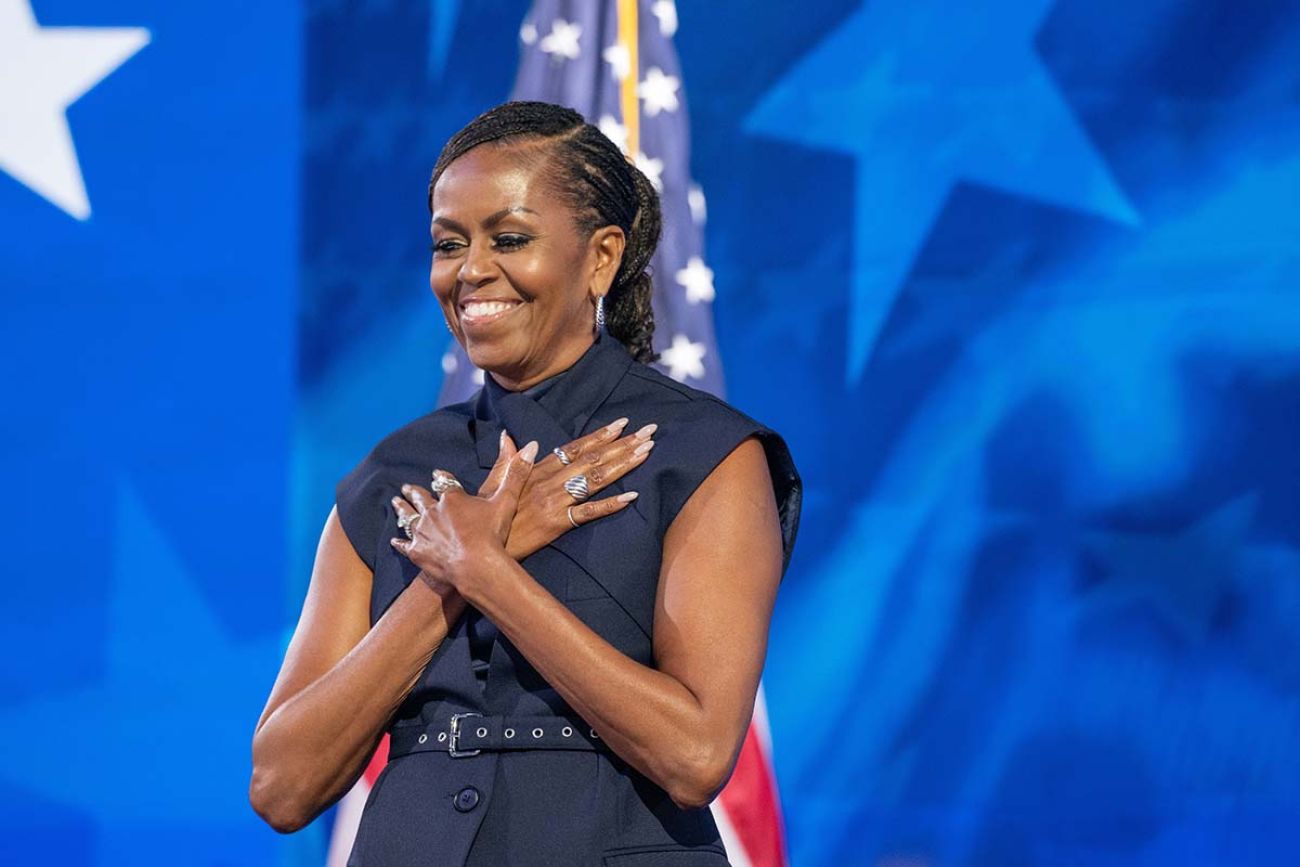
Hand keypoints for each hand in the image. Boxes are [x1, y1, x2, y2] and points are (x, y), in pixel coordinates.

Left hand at [389, 440, 537, 594]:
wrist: (476, 566)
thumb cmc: (492, 533)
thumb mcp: (507, 501)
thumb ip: (517, 473)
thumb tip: (532, 445)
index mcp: (452, 498)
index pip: (444, 483)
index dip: (441, 478)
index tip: (436, 474)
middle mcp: (433, 511)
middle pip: (421, 498)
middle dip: (415, 492)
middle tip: (406, 487)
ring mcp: (422, 532)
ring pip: (408, 517)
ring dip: (402, 509)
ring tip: (395, 502)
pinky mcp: (417, 552)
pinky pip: (404, 545)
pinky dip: (399, 542)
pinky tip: (394, 540)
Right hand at [485, 418, 656, 559]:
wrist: (479, 547)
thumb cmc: (488, 516)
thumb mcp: (494, 484)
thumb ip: (506, 459)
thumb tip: (508, 437)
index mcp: (537, 470)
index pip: (575, 447)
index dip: (600, 435)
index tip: (623, 423)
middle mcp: (550, 482)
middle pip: (593, 459)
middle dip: (623, 444)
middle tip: (649, 431)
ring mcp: (555, 502)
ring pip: (595, 480)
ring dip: (623, 465)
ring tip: (647, 452)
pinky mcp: (557, 524)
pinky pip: (588, 513)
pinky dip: (611, 505)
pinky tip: (633, 497)